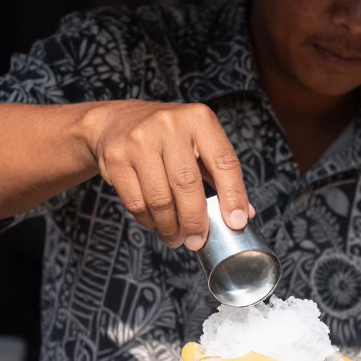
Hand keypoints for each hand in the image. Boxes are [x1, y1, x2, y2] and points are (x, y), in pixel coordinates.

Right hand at [82, 100, 251, 250]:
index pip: (224, 161)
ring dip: (170, 227)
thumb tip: (244, 214)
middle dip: (195, 221)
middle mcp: (169, 125)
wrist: (117, 121)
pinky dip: (149, 221)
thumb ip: (220, 175)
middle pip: (187, 185)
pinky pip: (136, 203)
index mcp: (198, 119)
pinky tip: (155, 223)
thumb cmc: (167, 137)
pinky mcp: (116, 158)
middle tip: (197, 240)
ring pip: (160, 199)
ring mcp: (139, 140)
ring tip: (176, 237)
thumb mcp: (198, 142)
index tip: (236, 222)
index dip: (233, 195)